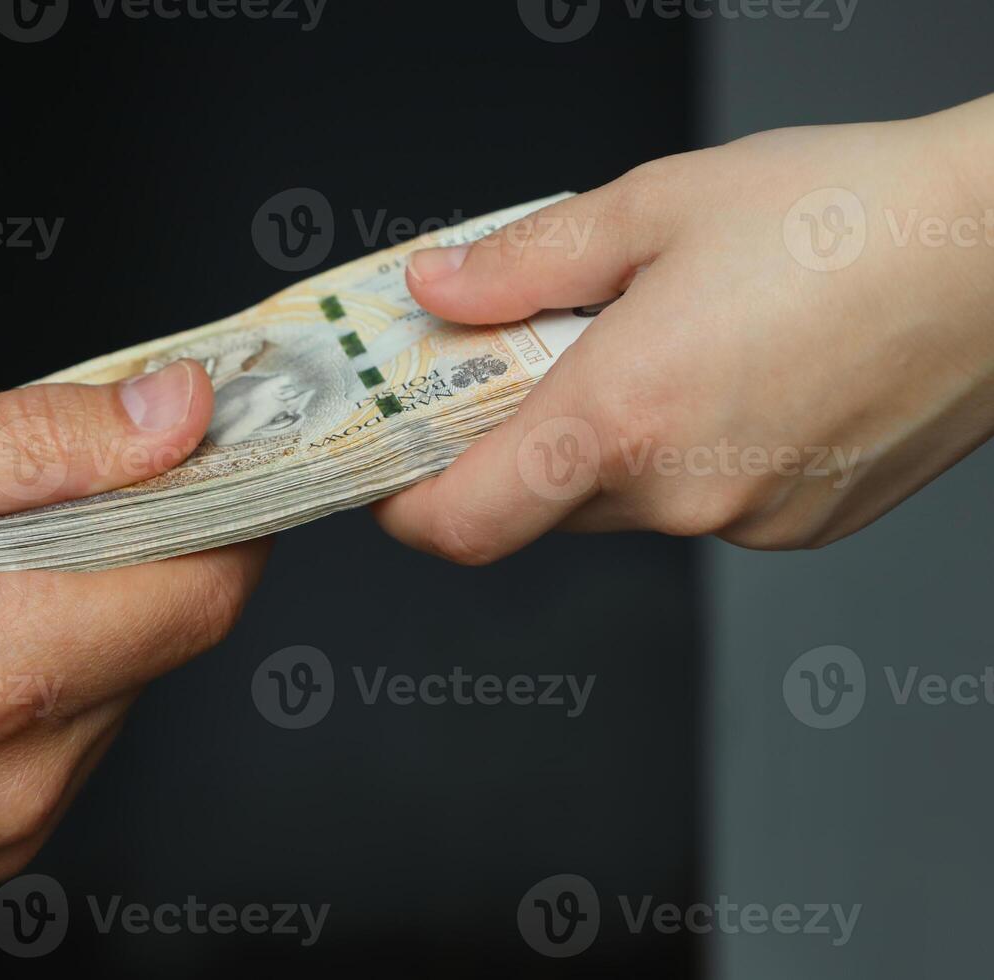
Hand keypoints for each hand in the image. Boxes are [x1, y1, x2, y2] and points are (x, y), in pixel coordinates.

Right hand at [0, 360, 268, 881]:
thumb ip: (50, 437)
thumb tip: (177, 416)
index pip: (206, 588)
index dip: (229, 513)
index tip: (217, 465)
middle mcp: (18, 771)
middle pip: (170, 638)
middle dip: (144, 553)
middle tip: (66, 502)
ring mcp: (7, 824)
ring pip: (128, 688)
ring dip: (94, 616)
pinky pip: (77, 739)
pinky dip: (56, 677)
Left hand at [376, 94, 993, 563]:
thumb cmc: (851, 213)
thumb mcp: (654, 207)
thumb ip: (522, 263)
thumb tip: (437, 289)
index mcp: (620, 416)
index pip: (462, 522)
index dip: (404, 508)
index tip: (388, 472)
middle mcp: (681, 493)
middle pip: (537, 507)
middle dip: (512, 447)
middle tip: (527, 364)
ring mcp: (749, 522)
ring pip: (624, 505)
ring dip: (607, 445)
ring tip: (655, 349)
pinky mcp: (806, 527)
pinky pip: (704, 505)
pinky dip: (686, 457)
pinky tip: (732, 379)